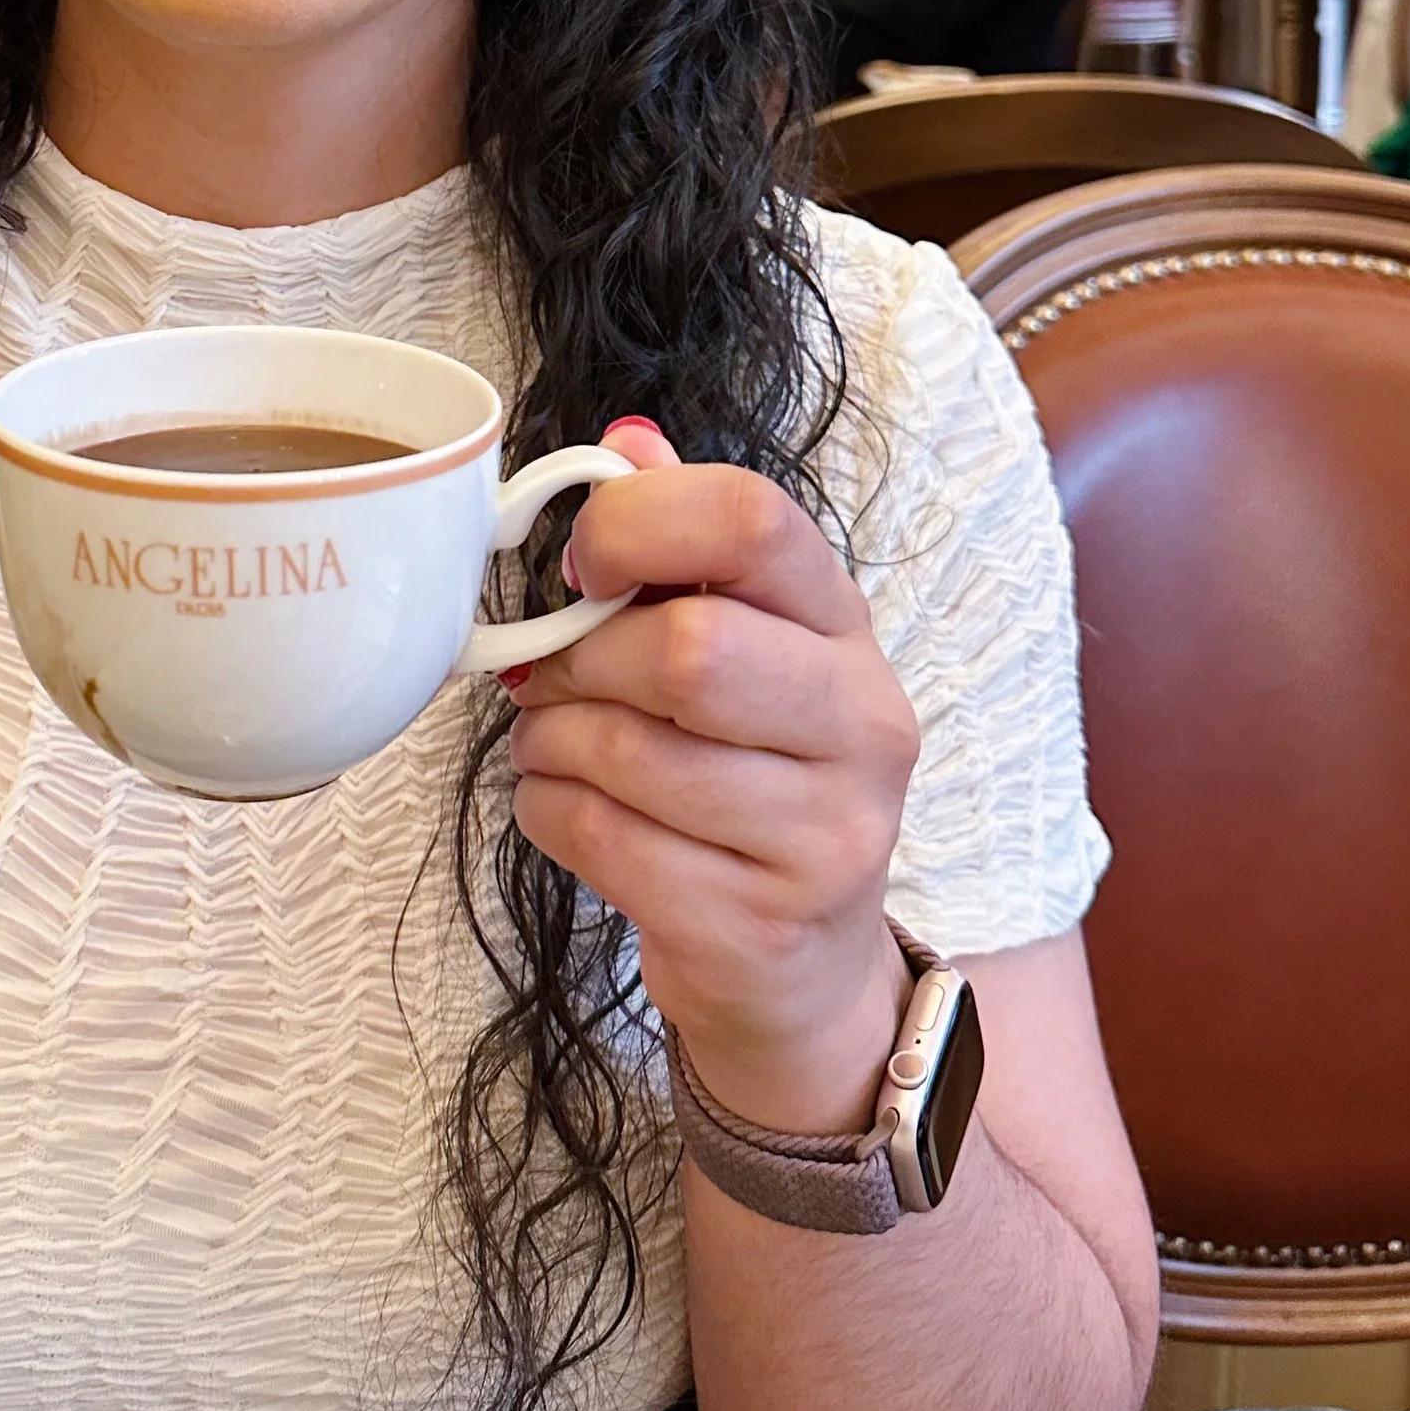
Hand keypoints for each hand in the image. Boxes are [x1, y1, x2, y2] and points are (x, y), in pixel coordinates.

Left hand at [507, 419, 919, 1136]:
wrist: (802, 970)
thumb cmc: (748, 779)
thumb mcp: (741, 649)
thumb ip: (683, 543)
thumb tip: (627, 440)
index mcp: (846, 628)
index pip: (753, 520)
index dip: (638, 526)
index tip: (587, 567)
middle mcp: (862, 724)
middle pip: (687, 648)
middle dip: (582, 661)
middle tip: (553, 677)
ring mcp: (825, 835)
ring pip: (626, 751)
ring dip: (551, 742)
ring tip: (558, 745)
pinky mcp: (760, 924)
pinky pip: (600, 837)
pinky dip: (548, 812)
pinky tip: (568, 808)